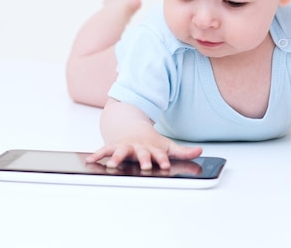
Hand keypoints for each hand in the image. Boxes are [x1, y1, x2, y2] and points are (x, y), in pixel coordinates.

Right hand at [86, 129, 201, 169]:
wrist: (130, 124)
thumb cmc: (149, 140)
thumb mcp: (167, 145)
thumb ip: (183, 152)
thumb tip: (200, 151)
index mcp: (152, 148)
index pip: (159, 154)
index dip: (163, 159)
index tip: (165, 165)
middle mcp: (139, 147)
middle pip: (142, 153)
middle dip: (143, 159)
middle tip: (145, 166)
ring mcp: (126, 146)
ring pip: (121, 151)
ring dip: (117, 157)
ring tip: (112, 165)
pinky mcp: (114, 147)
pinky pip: (105, 150)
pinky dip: (97, 154)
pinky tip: (90, 160)